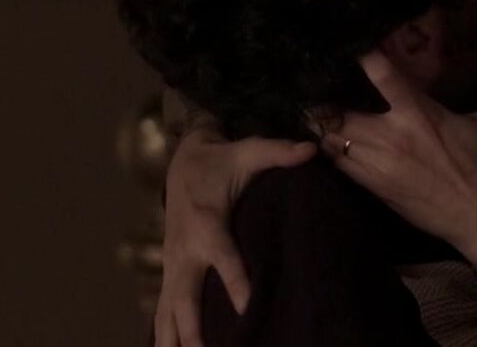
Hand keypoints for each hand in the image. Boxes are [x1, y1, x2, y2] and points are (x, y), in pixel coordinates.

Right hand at [155, 119, 316, 346]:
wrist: (182, 161)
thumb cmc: (222, 160)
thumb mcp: (249, 150)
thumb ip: (280, 151)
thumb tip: (313, 150)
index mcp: (207, 223)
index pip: (224, 257)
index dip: (236, 282)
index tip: (247, 308)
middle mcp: (185, 250)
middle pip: (186, 297)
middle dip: (193, 329)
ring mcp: (173, 265)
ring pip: (168, 312)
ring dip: (173, 341)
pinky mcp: (170, 273)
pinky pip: (164, 311)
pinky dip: (165, 336)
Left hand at [323, 29, 476, 262]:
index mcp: (420, 114)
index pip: (380, 73)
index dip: (360, 53)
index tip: (346, 41)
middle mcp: (392, 138)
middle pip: (338, 112)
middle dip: (320, 96)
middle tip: (310, 78)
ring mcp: (378, 166)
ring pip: (331, 140)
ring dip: (321, 123)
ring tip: (310, 104)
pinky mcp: (375, 188)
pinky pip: (339, 165)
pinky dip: (329, 149)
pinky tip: (323, 137)